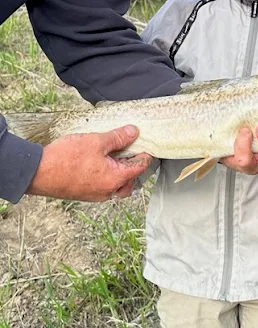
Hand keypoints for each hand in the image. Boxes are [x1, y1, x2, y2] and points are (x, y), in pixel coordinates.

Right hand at [26, 125, 153, 202]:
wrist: (39, 172)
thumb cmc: (66, 159)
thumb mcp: (96, 142)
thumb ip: (117, 138)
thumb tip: (133, 132)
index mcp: (115, 179)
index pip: (138, 168)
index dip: (145, 156)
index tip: (148, 147)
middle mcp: (107, 191)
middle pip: (129, 183)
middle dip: (133, 170)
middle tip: (132, 153)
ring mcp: (94, 194)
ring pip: (115, 187)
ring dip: (119, 174)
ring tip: (115, 157)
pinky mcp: (83, 193)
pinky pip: (102, 187)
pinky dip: (106, 177)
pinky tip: (99, 163)